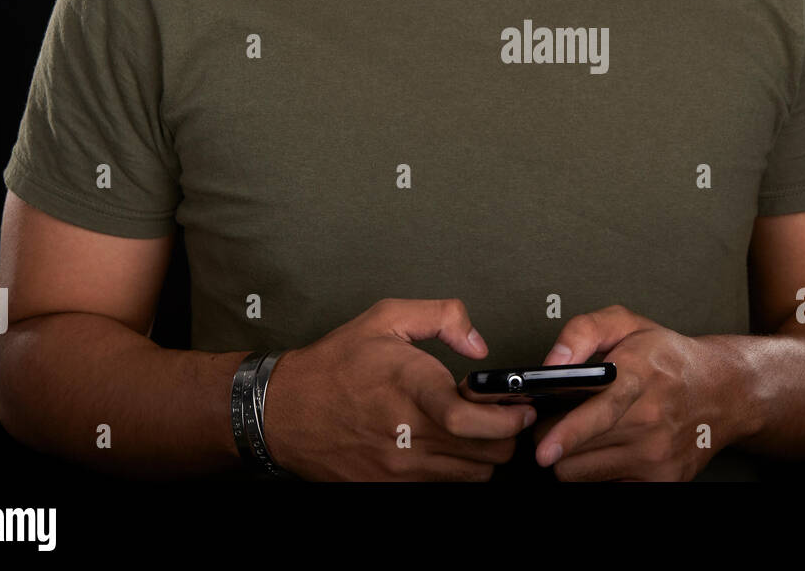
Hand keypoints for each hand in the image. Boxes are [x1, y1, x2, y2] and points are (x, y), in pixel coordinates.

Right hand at [261, 298, 535, 479]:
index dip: (507, 418)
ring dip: (484, 453)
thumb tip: (479, 344)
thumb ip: (443, 317)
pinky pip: (445, 487)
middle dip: (505, 434)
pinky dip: (458, 469)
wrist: (284, 410)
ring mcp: (399, 466)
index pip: (468, 418)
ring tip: (473, 428)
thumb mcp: (386, 317)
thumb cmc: (335, 364)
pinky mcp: (391, 485)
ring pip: (472, 474)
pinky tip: (448, 444)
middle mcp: (408, 432)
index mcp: (410, 386)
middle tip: (504, 414)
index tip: (520, 406)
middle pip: (485, 453)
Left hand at [530, 305, 736, 480]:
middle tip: (561, 418)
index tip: (546, 449)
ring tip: (588, 431)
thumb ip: (582, 332)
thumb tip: (552, 363)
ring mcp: (657, 455)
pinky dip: (598, 471)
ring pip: (582, 473)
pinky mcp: (662, 481)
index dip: (568, 432)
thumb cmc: (667, 356)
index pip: (601, 410)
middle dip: (555, 435)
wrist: (723, 389)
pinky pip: (605, 487)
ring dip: (574, 456)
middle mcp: (650, 420)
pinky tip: (611, 448)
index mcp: (640, 376)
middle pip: (578, 449)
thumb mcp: (626, 324)